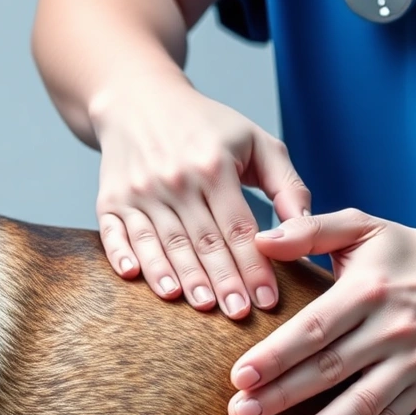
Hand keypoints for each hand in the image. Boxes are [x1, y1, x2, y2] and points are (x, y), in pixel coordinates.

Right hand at [91, 77, 310, 317]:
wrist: (139, 100)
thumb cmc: (206, 126)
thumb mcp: (257, 141)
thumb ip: (287, 185)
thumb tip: (305, 231)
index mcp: (213, 164)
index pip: (238, 227)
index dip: (253, 266)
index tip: (267, 300)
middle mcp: (173, 178)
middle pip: (201, 242)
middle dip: (222, 282)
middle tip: (238, 314)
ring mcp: (137, 190)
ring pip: (161, 244)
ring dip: (179, 277)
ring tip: (198, 305)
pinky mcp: (110, 200)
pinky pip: (115, 235)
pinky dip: (124, 256)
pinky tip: (137, 278)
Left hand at [227, 209, 415, 414]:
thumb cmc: (404, 252)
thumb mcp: (361, 226)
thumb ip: (309, 230)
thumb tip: (260, 240)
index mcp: (370, 292)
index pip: (314, 330)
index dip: (276, 356)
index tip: (239, 379)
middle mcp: (397, 332)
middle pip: (333, 374)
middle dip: (284, 400)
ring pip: (372, 410)